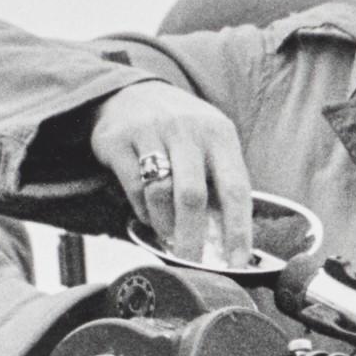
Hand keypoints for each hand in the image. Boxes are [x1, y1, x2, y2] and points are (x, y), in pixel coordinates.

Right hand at [86, 79, 255, 266]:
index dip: (238, 230)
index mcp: (219, 133)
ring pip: (160, 192)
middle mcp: (186, 129)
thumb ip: (221, 182)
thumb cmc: (180, 130)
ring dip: (166, 224)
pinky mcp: (118, 139)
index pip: (236, 188)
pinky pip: (134, 187)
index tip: (237, 262)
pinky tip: (149, 216)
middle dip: (193, 237)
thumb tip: (231, 241)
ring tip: (170, 238)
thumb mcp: (210, 143)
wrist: (130, 92)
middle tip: (193, 263)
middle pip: (192, 195)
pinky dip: (143, 210)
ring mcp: (150, 131)